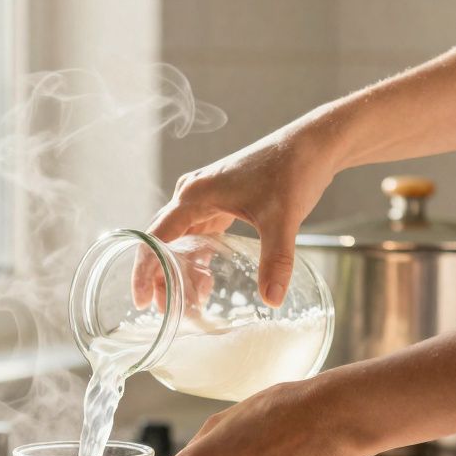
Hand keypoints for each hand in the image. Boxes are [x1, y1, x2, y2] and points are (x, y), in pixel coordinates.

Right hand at [137, 116, 344, 306]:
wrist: (314, 144)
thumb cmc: (293, 171)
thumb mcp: (282, 220)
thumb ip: (275, 261)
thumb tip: (272, 300)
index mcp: (194, 195)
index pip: (155, 239)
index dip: (145, 272)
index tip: (141, 302)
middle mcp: (192, 193)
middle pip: (162, 240)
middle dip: (161, 276)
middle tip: (165, 311)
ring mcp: (206, 196)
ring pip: (180, 238)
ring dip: (180, 268)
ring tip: (190, 302)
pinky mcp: (221, 199)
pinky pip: (198, 233)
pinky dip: (197, 257)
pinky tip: (207, 280)